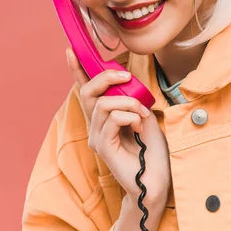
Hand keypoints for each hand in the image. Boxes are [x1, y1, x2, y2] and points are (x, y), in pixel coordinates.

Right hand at [66, 48, 170, 204]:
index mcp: (104, 119)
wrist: (158, 179)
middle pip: (89, 92)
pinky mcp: (103, 147)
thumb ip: (132, 101)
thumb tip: (126, 84)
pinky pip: (112, 119)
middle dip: (106, 77)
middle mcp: (96, 127)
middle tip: (126, 77)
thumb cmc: (154, 151)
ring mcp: (97, 138)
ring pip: (103, 104)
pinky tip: (139, 125)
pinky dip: (129, 116)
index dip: (78, 71)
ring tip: (143, 114)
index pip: (87, 92)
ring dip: (128, 103)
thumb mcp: (145, 117)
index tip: (72, 51)